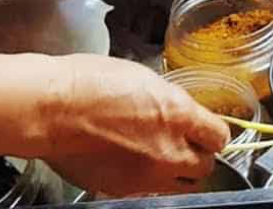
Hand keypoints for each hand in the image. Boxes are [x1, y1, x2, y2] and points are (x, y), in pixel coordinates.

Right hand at [40, 55, 229, 196]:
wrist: (53, 109)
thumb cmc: (91, 83)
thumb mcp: (145, 80)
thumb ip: (171, 104)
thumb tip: (183, 115)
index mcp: (177, 115)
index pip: (219, 136)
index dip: (214, 132)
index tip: (207, 129)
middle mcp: (168, 150)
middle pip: (205, 166)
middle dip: (199, 155)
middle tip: (187, 143)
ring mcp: (146, 176)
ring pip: (183, 185)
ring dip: (179, 172)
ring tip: (163, 156)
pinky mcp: (123, 190)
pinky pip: (151, 191)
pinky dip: (150, 181)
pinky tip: (136, 163)